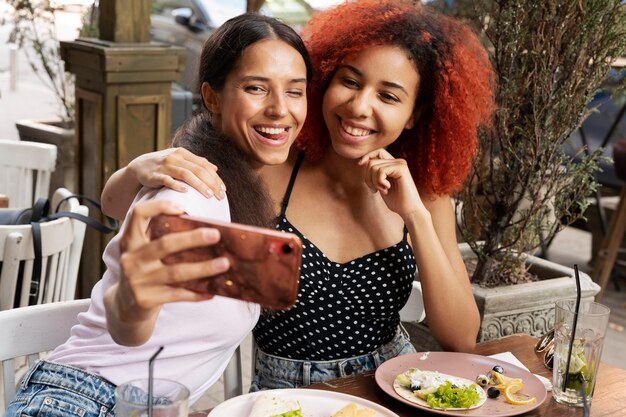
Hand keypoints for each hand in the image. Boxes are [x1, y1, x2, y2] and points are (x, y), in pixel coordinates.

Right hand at [115, 200, 230, 320]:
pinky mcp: (145, 300)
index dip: (158, 207)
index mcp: (131, 242)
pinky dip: (196, 293)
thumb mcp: (144, 253)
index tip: (182, 208)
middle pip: (165, 244)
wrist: (126, 307)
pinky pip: (177, 294)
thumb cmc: (145, 272)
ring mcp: (137, 281)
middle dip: (192, 238)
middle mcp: (131, 259)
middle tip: (216, 235)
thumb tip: (205, 230)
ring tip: (224, 264)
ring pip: (175, 272)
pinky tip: (212, 291)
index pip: (138, 214)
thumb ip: (162, 239)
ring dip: (203, 268)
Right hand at [127, 148, 225, 199]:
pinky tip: (186, 192)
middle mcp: (175, 157)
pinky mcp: (155, 176)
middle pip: (198, 170)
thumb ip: (196, 163)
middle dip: (211, 183)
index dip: (215, 177)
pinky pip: (167, 180)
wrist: (139, 166)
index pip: (204, 165)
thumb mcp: (180, 160)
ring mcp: (165, 166)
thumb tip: (215, 169)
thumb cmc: (164, 166)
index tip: (223, 189)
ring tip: (209, 195)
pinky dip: (177, 185)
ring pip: (186, 174)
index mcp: (183, 153)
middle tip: (220, 196)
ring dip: (199, 185)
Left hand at [358, 148, 424, 216]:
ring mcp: (400, 164)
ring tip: (382, 190)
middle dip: (367, 177)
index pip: (377, 152)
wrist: (409, 210)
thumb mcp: (380, 185)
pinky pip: (380, 171)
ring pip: (373, 166)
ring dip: (373, 181)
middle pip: (371, 161)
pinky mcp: (401, 168)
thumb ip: (374, 173)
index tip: (360, 165)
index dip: (366, 156)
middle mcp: (397, 161)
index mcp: (393, 164)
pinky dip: (379, 182)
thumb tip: (362, 162)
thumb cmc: (396, 201)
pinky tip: (387, 189)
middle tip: (374, 190)